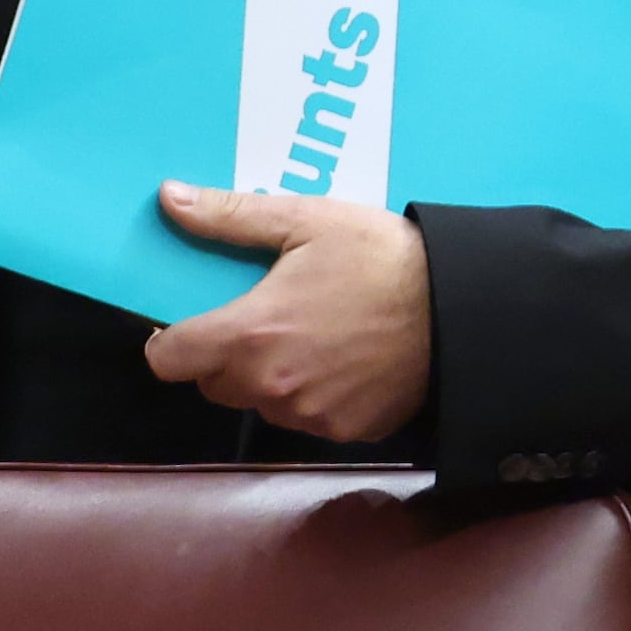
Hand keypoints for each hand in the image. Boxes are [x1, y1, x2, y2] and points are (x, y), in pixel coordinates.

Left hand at [143, 187, 435, 442]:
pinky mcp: (345, 430)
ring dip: (269, 377)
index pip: (169, 360)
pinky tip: (343, 360)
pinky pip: (307, 418)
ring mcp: (309, 415)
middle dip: (225, 356)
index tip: (190, 323)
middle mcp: (271, 385)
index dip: (172, 340)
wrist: (461, 309)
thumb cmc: (382, 257)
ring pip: (261, 402)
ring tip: (310, 335)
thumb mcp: (305, 220)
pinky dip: (313, 395)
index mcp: (249, 333)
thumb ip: (230, 216)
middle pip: (213, 384)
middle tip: (263, 318)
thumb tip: (170, 199)